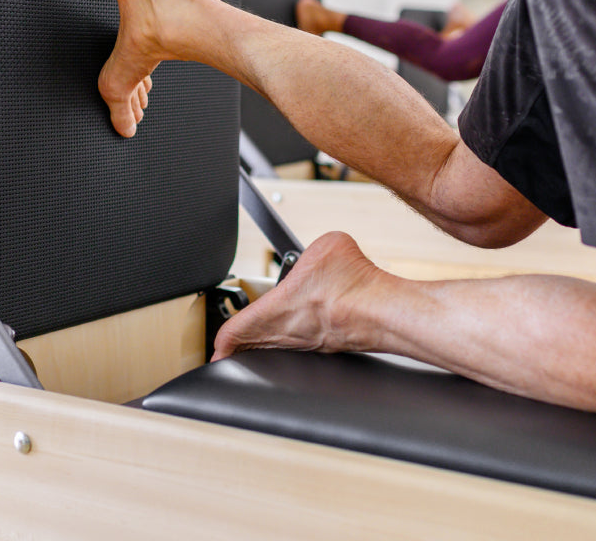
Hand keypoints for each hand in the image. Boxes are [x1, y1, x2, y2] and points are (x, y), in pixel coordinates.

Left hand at [212, 232, 383, 360]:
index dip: (219, 343)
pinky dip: (299, 339)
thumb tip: (320, 253)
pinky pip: (305, 346)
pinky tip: (307, 324)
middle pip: (252, 349)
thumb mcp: (325, 246)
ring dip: (269, 342)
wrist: (381, 310)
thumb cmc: (351, 285)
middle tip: (230, 346)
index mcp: (273, 312)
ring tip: (262, 333)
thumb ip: (313, 249)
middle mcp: (287, 336)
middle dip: (241, 346)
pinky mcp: (331, 346)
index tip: (214, 347)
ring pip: (278, 349)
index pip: (232, 335)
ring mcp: (310, 345)